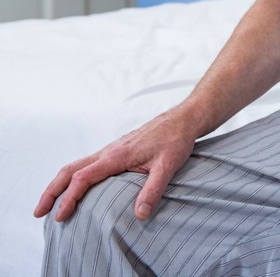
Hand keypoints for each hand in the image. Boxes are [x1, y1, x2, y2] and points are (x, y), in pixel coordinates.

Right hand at [34, 111, 196, 222]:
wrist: (183, 119)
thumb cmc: (176, 140)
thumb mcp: (168, 166)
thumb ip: (153, 190)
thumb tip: (140, 215)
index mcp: (116, 156)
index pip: (83, 178)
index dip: (69, 198)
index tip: (60, 216)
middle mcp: (108, 151)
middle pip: (69, 170)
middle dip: (52, 191)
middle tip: (39, 212)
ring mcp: (110, 149)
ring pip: (76, 166)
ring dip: (59, 184)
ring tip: (51, 204)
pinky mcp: (116, 150)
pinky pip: (86, 164)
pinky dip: (73, 177)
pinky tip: (76, 189)